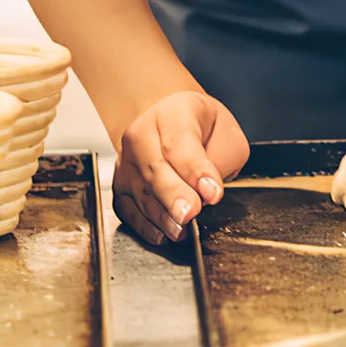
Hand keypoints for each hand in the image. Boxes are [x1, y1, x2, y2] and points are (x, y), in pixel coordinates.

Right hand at [114, 90, 249, 245]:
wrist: (174, 123)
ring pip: (142, 191)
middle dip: (174, 194)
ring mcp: (127, 160)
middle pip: (155, 167)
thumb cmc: (202, 128)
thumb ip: (221, 160)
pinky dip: (143, 225)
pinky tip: (161, 234)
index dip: (196, 169)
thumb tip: (207, 193)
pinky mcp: (120, 185)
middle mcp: (143, 133)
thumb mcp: (225, 133)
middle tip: (190, 213)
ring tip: (181, 230)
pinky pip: (128, 209)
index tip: (213, 192)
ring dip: (161, 215)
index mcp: (173, 112)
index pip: (181, 142)